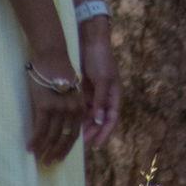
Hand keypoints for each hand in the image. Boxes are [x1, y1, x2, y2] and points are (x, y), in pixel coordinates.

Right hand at [27, 55, 82, 165]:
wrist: (52, 57)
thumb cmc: (58, 74)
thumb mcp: (70, 92)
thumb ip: (68, 108)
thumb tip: (60, 127)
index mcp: (80, 108)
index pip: (74, 134)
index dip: (66, 148)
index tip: (59, 158)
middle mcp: (72, 110)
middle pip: (65, 138)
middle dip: (56, 153)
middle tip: (48, 163)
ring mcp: (59, 109)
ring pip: (51, 136)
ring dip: (44, 149)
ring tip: (38, 157)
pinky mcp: (45, 106)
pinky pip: (40, 129)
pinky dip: (34, 140)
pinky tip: (29, 147)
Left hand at [79, 26, 119, 149]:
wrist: (90, 41)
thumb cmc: (100, 59)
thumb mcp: (103, 80)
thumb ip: (101, 100)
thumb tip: (100, 120)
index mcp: (115, 96)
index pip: (112, 120)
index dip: (105, 133)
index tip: (96, 145)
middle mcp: (106, 98)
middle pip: (101, 121)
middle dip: (92, 133)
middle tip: (80, 144)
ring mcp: (95, 94)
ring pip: (90, 116)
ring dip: (84, 126)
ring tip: (74, 136)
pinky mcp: (84, 90)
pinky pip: (82, 108)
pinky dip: (77, 116)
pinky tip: (70, 123)